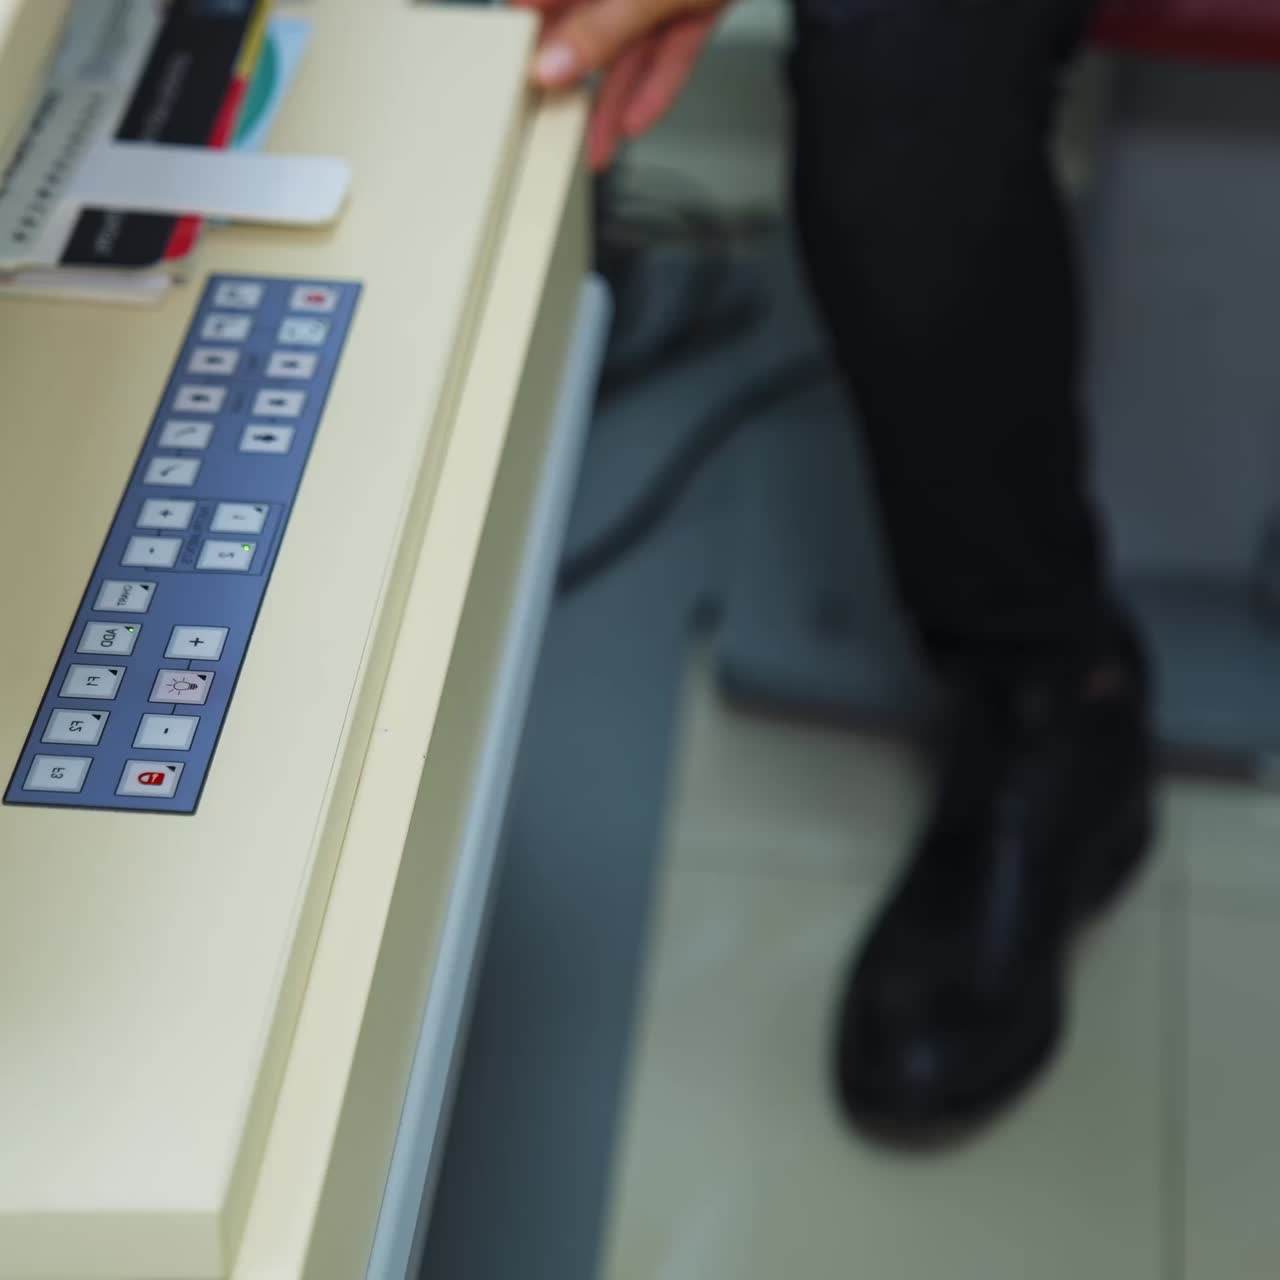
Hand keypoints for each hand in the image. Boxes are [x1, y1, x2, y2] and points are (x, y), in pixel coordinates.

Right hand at [517, 0, 729, 169]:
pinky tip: (637, 121)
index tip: (506, 66)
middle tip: (545, 121)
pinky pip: (672, 48)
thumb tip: (552, 64)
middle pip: (588, 19)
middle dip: (570, 73)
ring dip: (614, 96)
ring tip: (594, 145)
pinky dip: (658, 83)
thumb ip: (603, 27)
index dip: (525, 24)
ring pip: (630, 42)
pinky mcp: (700, 0)